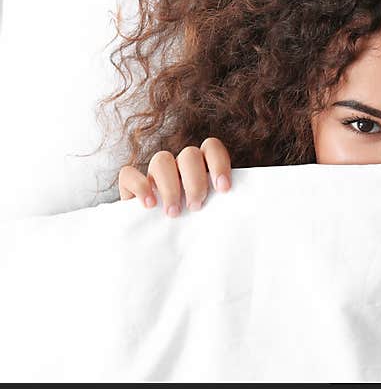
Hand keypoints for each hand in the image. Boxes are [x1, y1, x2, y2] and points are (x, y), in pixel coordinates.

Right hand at [118, 137, 232, 216]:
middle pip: (189, 155)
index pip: (211, 147)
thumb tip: (243, 210)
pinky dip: (140, 186)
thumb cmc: (193, 225)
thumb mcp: (211, 213)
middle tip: (196, 206)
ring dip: (170, 186)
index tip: (223, 189)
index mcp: (201, 165)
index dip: (219, 164)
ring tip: (174, 212)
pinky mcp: (130, 183)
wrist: (158, 241)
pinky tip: (150, 205)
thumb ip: (222, 204)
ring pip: (161, 159)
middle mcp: (178, 164)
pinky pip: (129, 173)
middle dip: (195, 181)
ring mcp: (154, 171)